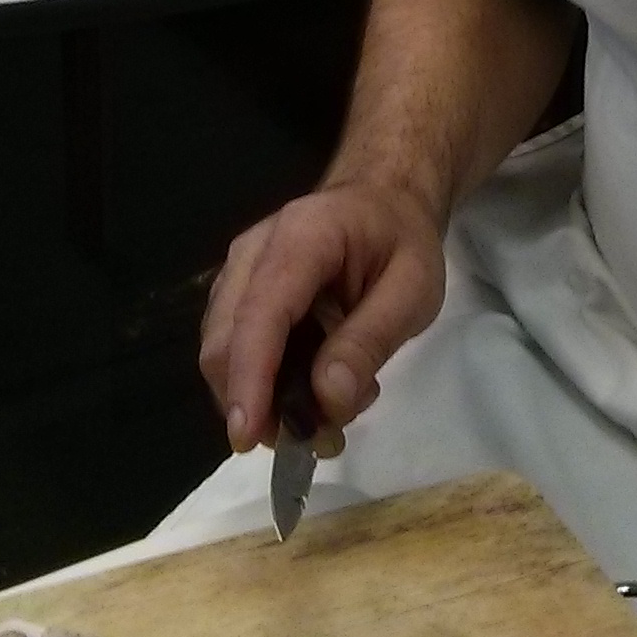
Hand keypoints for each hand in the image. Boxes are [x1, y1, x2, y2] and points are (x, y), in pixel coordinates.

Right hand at [197, 183, 447, 447]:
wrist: (384, 198)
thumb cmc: (403, 240)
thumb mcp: (414, 289)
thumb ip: (370, 340)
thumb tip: (328, 399)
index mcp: (302, 237)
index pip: (260, 313)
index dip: (250, 378)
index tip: (248, 436)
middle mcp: (253, 251)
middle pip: (224, 339)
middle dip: (255, 402)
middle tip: (317, 438)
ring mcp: (239, 271)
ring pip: (222, 350)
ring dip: (263, 399)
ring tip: (330, 414)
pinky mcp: (238, 293)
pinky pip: (235, 348)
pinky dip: (264, 383)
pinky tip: (314, 389)